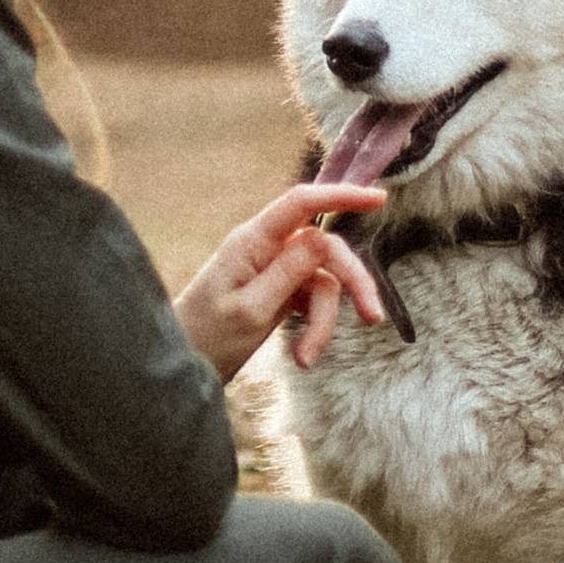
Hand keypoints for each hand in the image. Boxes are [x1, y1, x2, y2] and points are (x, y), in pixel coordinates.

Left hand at [173, 181, 389, 380]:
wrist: (183, 366)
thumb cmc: (207, 337)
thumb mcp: (251, 310)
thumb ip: (288, 272)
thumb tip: (321, 236)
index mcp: (252, 242)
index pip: (301, 204)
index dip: (340, 195)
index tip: (379, 199)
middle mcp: (265, 249)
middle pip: (325, 250)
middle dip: (351, 282)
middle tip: (372, 317)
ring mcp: (274, 271)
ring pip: (323, 282)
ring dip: (325, 322)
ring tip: (307, 359)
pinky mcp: (279, 293)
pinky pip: (313, 301)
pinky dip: (315, 329)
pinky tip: (303, 358)